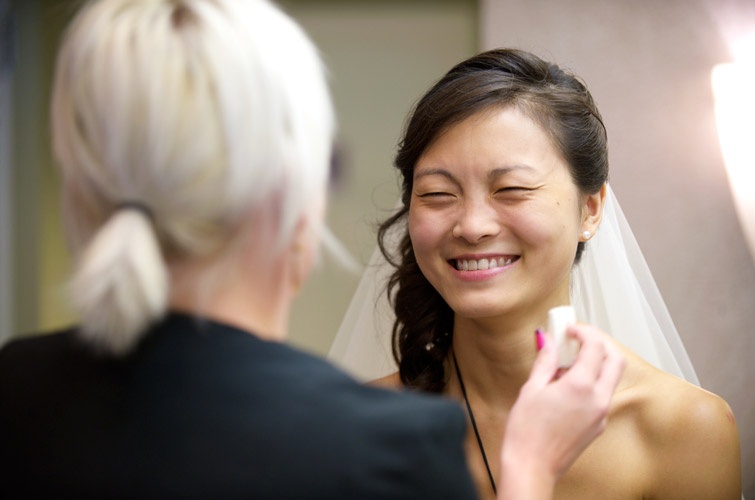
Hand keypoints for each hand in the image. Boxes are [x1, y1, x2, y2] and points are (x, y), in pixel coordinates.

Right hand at [497, 323, 624, 499]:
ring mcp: (600, 414)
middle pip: (615, 359)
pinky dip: (592, 382)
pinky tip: (567, 385)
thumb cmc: (527, 433)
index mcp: (580, 386)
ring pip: (611, 377)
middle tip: (578, 339)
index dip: (583, 332)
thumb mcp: (531, 389)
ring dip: (597, 363)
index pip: (595, 347)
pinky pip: (602, 395)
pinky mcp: (598, 425)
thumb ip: (544, 361)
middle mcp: (597, 399)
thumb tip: (546, 341)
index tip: (570, 329)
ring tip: (568, 363)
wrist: (531, 467)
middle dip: (600, 343)